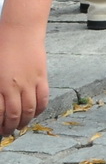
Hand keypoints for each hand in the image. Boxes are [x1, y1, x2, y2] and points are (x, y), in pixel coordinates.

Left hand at [0, 21, 49, 137]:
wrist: (20, 31)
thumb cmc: (1, 46)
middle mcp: (14, 86)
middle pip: (14, 114)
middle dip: (10, 127)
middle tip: (7, 132)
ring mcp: (29, 82)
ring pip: (29, 109)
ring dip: (25, 121)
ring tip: (20, 126)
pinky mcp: (41, 77)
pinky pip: (43, 98)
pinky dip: (39, 109)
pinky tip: (34, 113)